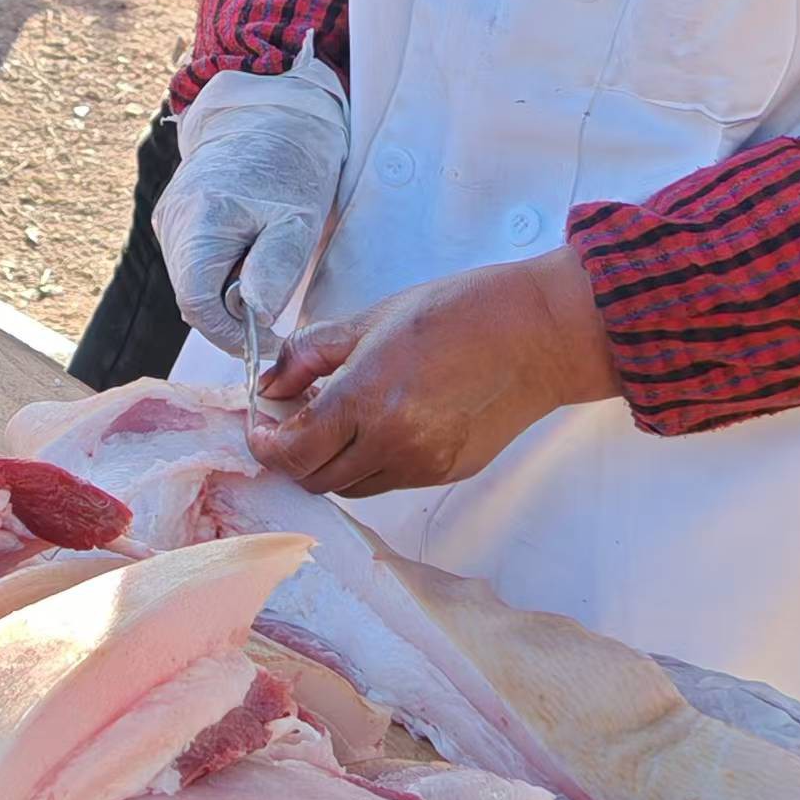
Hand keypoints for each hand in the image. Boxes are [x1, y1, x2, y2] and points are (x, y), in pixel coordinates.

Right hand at [155, 56, 347, 343]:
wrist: (272, 114)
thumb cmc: (291, 164)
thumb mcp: (297, 221)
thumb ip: (274, 271)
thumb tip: (255, 318)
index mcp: (202, 217)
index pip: (197, 304)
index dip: (230, 334)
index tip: (266, 340)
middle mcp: (174, 218)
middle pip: (191, 295)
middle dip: (230, 313)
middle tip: (273, 304)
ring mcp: (168, 217)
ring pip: (191, 281)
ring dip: (226, 291)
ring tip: (264, 262)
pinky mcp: (173, 217)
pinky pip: (192, 262)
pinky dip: (219, 271)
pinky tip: (247, 249)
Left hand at [251, 248, 617, 498]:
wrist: (538, 334)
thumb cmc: (461, 312)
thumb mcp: (372, 319)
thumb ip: (311, 353)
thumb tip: (271, 382)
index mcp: (369, 398)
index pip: (293, 451)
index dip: (265, 443)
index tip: (260, 425)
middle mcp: (394, 443)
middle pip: (315, 479)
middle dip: (294, 454)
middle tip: (292, 418)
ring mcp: (423, 464)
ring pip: (351, 486)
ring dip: (331, 462)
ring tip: (338, 419)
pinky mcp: (447, 473)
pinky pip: (389, 481)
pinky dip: (370, 462)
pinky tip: (379, 424)